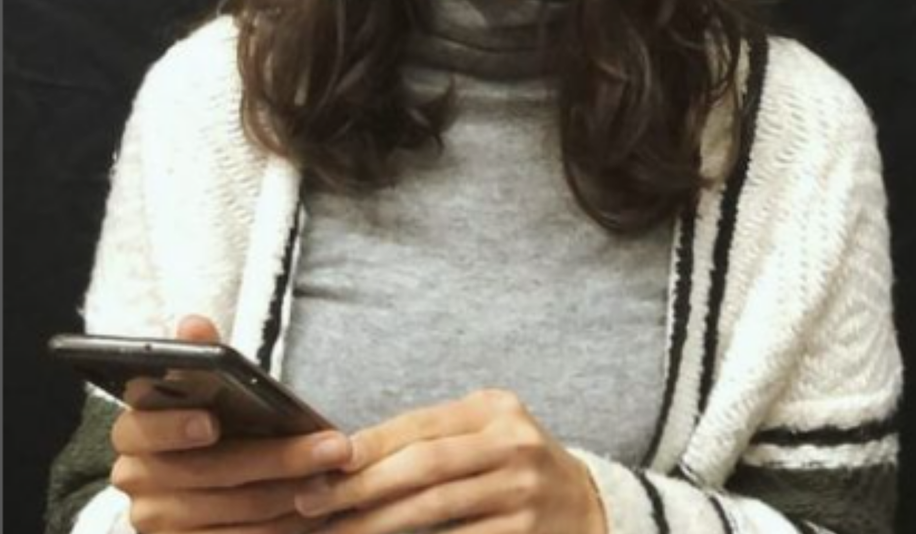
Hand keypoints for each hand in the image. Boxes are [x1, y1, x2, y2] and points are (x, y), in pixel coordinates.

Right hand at [110, 314, 351, 533]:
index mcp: (134, 431)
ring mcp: (157, 525)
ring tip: (334, 478)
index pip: (144, 428)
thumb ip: (201, 356)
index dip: (174, 426)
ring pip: (232, 512)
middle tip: (333, 447)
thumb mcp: (209, 388)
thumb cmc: (215, 421)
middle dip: (279, 459)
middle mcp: (136, 482)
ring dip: (289, 496)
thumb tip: (193, 323)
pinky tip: (315, 513)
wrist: (206, 483)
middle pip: (210, 473)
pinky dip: (280, 529)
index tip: (211, 422)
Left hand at [293, 388, 607, 533]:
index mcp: (495, 409)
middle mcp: (512, 443)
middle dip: (362, 484)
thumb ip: (436, 437)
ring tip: (338, 529)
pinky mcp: (525, 532)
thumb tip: (353, 454)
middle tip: (314, 501)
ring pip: (435, 507)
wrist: (585, 506)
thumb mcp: (486, 434)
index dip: (369, 444)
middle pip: (424, 464)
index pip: (421, 423)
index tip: (324, 461)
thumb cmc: (516, 466)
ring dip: (377, 521)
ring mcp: (521, 490)